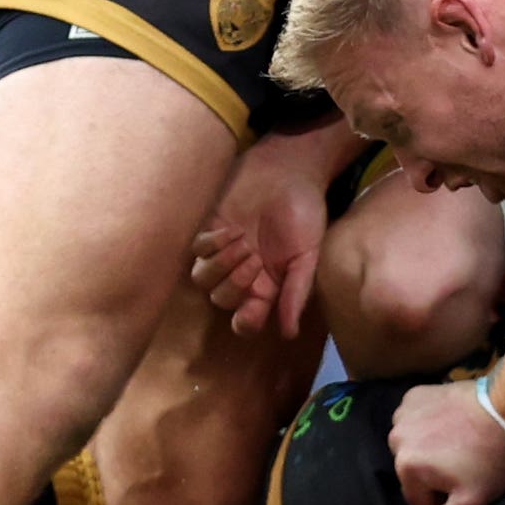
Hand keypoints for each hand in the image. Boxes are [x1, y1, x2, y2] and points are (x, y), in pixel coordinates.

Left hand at [188, 146, 335, 336]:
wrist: (291, 170)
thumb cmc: (304, 214)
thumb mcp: (308, 256)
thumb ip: (296, 293)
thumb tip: (288, 334)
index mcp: (266, 287)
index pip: (247, 320)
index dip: (245, 322)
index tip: (253, 309)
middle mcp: (241, 274)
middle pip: (222, 299)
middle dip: (235, 284)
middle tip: (254, 258)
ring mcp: (222, 253)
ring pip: (202, 280)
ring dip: (221, 265)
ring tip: (243, 241)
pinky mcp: (208, 230)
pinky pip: (196, 251)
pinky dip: (212, 244)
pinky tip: (232, 229)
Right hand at [386, 377, 504, 504]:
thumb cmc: (490, 458)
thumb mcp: (470, 501)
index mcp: (406, 466)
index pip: (416, 498)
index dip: (439, 498)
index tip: (460, 486)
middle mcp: (396, 438)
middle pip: (410, 470)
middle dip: (431, 472)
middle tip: (460, 464)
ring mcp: (403, 413)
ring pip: (410, 444)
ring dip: (426, 447)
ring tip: (456, 442)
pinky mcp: (414, 394)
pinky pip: (413, 419)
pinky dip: (426, 422)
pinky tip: (449, 422)